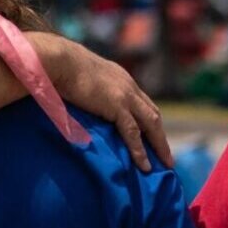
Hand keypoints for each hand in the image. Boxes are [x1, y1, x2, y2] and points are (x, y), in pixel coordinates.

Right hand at [34, 36, 171, 171]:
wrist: (61, 61)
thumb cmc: (63, 68)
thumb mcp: (85, 77)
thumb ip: (91, 90)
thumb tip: (84, 101)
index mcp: (122, 79)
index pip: (143, 103)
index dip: (150, 120)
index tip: (155, 136)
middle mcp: (129, 87)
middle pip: (153, 114)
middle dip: (161, 136)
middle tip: (166, 155)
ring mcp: (125, 96)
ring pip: (151, 124)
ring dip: (159, 145)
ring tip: (166, 164)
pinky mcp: (117, 106)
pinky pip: (133, 133)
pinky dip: (140, 150)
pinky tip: (145, 165)